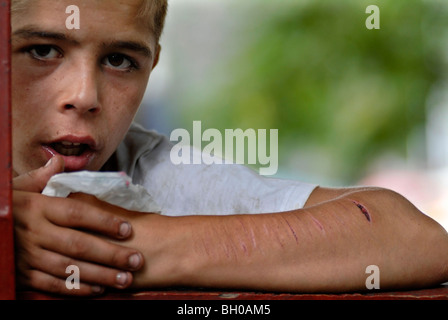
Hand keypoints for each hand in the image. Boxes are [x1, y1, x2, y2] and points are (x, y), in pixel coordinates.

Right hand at [13, 156, 143, 295]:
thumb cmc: (6, 207)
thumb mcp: (17, 188)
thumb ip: (41, 177)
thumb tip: (60, 161)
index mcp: (37, 208)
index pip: (77, 214)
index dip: (104, 221)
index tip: (128, 229)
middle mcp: (34, 233)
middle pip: (79, 245)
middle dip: (111, 254)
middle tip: (137, 260)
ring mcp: (27, 257)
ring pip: (69, 268)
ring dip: (100, 275)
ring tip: (125, 279)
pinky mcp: (22, 275)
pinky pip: (52, 285)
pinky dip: (76, 290)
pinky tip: (98, 291)